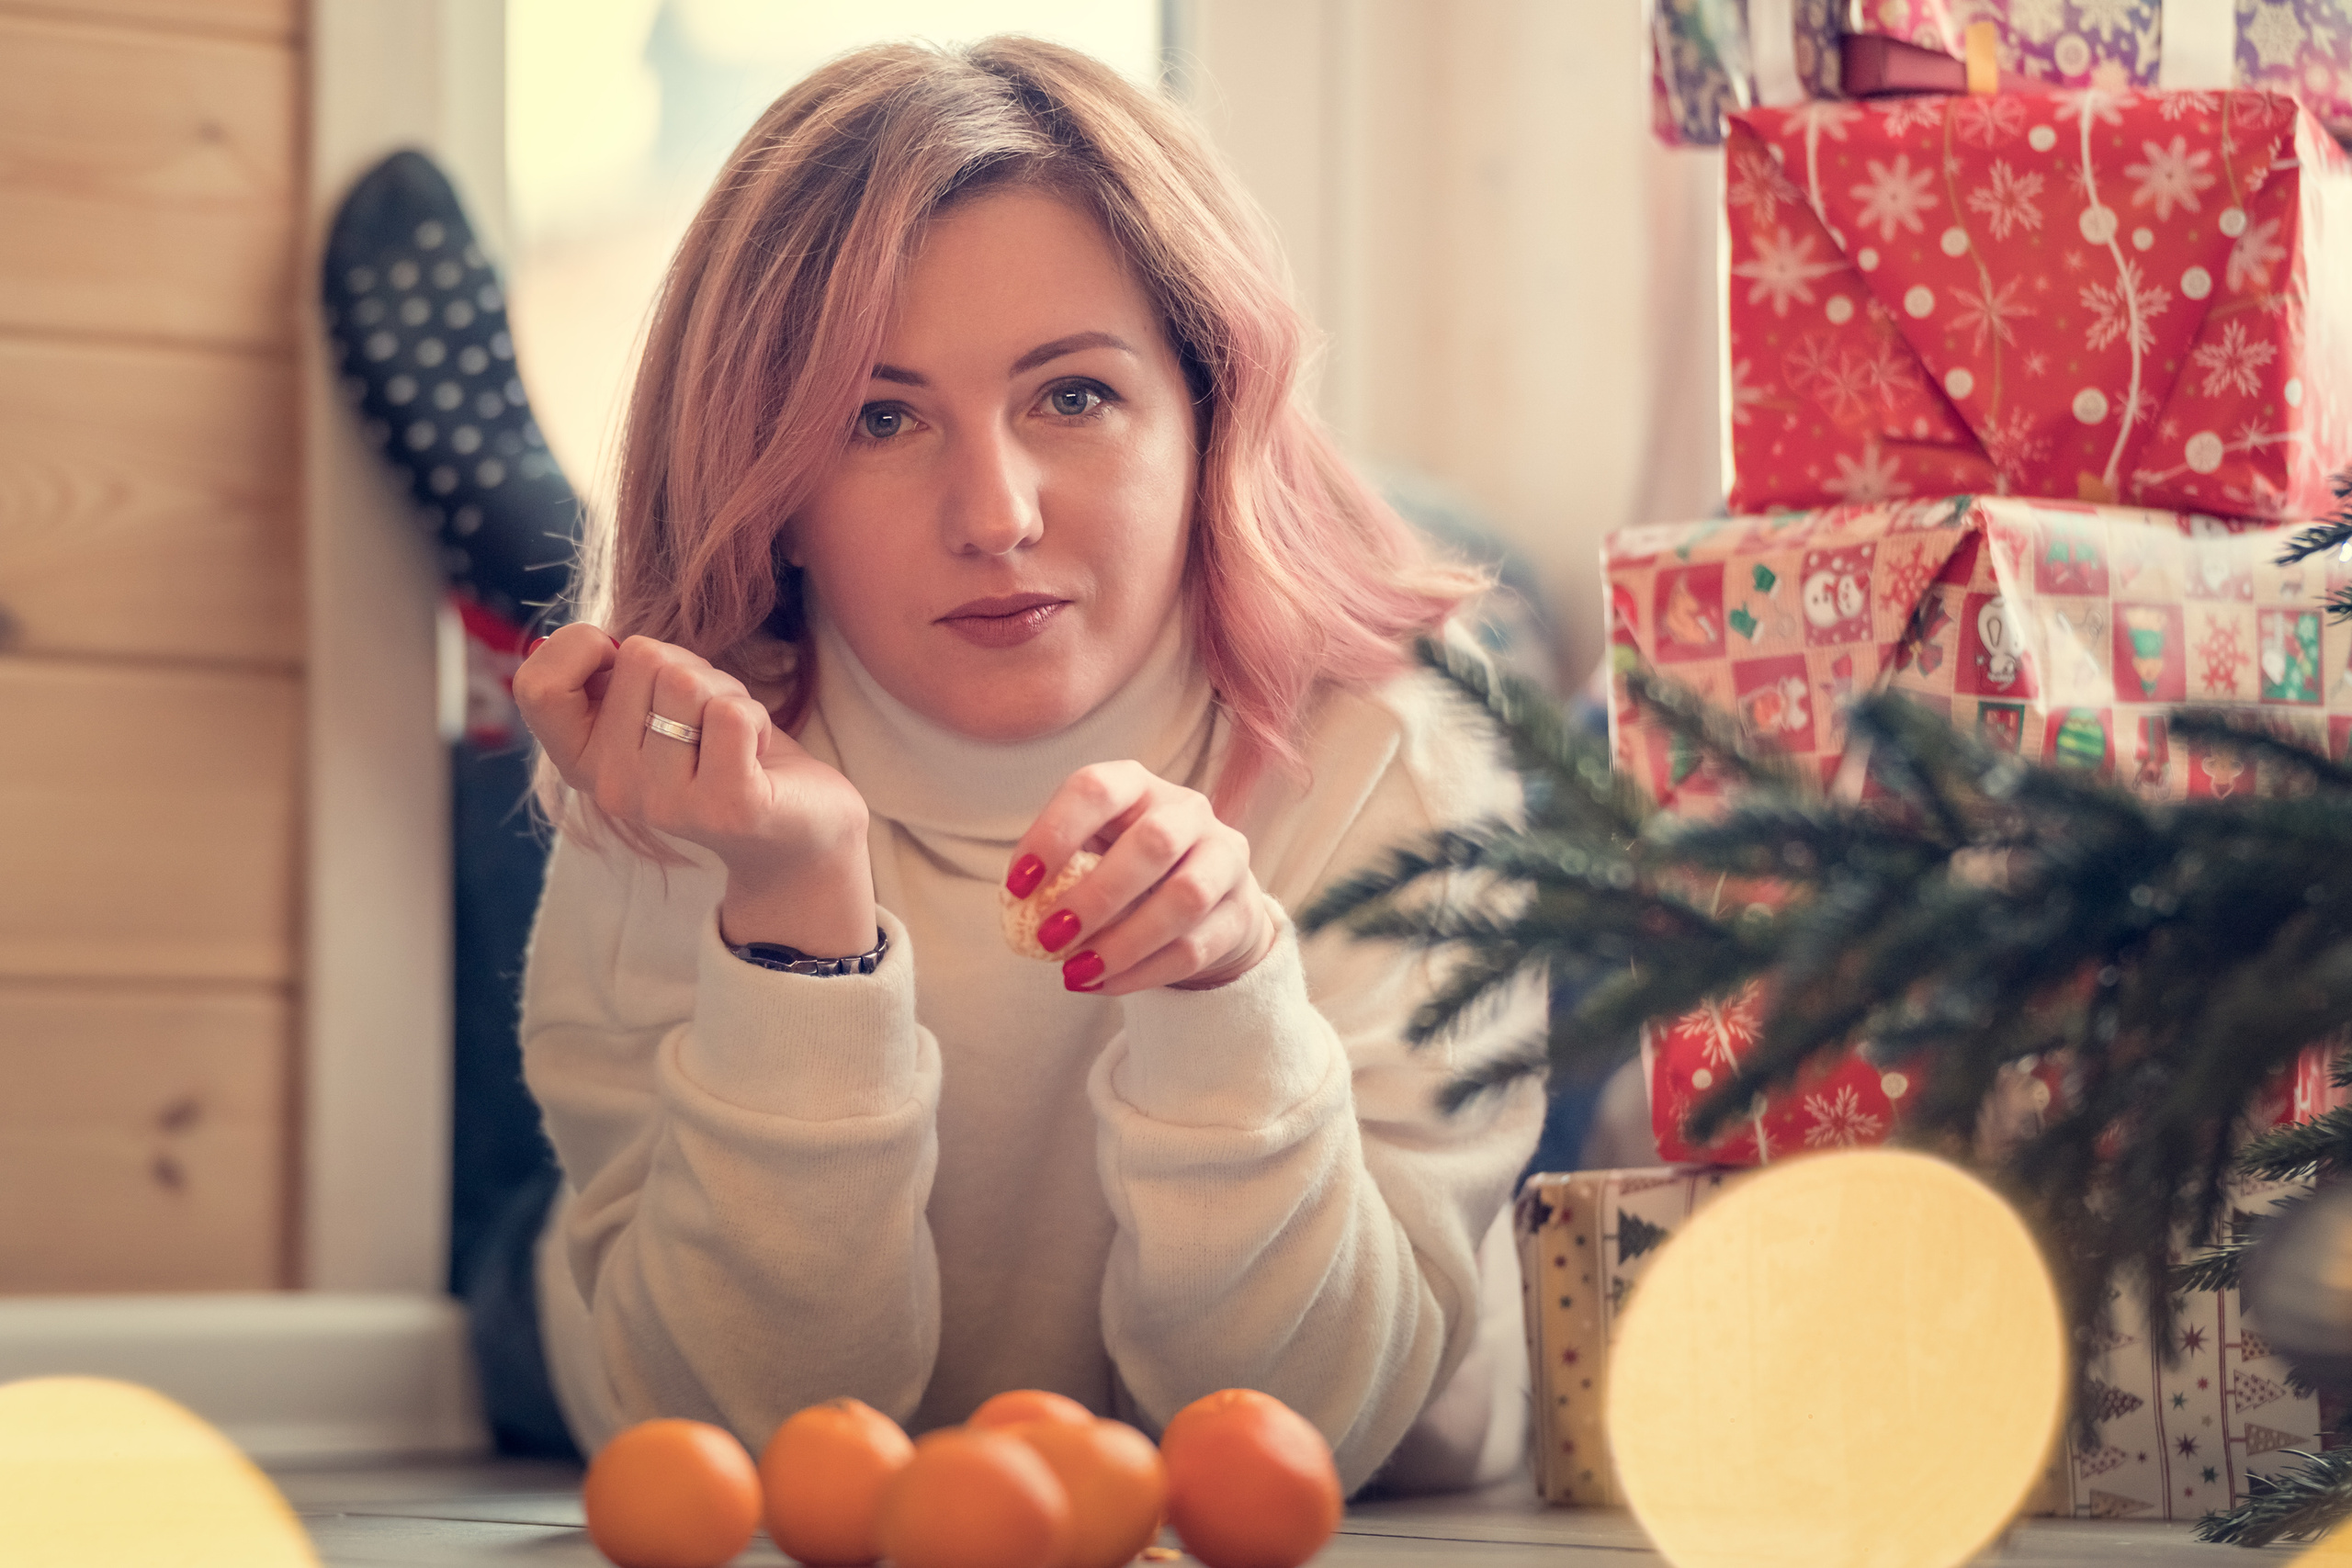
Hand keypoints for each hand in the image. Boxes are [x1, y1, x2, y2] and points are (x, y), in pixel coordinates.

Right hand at [513, 625, 876, 956]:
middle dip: (691, 668)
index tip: (633, 667)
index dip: (584, 646)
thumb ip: (613, 674)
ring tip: (733, 735)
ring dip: (726, 691)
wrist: (795, 828)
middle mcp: (610, 787)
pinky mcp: (725, 807)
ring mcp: (663, 802)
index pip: (536, 685)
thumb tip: (600, 639)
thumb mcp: (650, 706)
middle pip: (639, 658)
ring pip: (686, 680)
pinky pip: (730, 713)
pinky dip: (756, 715)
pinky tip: (758, 753)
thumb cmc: (720, 748)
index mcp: (579, 760)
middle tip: (708, 716)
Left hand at [1007, 761, 1277, 994]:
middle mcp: (1188, 811)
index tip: (1018, 885)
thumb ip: (1059, 869)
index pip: (1097, 789)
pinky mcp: (1242, 911)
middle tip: (1049, 938)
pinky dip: (1143, 972)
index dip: (1053, 834)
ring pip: (1185, 898)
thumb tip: (1020, 906)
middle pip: (1154, 843)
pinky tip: (1104, 984)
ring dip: (1124, 942)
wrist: (1204, 901)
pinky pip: (1195, 947)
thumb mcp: (1090, 852)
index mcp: (1137, 786)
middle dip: (1096, 896)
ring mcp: (1225, 858)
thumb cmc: (1124, 869)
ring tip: (1077, 972)